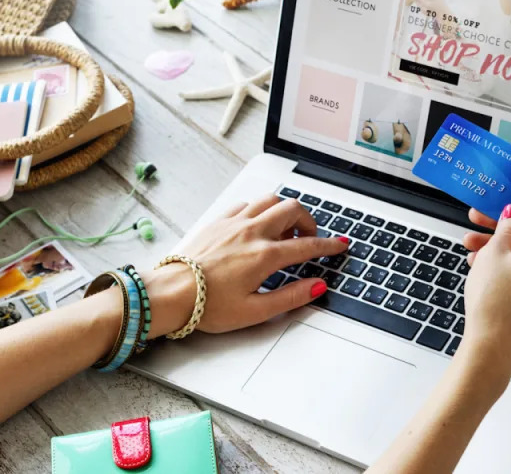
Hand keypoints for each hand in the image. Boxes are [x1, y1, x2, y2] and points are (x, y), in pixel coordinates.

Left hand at [142, 195, 348, 336]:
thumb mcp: (255, 311)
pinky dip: (260, 210)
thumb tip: (317, 286)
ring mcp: (233, 223)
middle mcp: (251, 232)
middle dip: (309, 221)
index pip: (307, 245)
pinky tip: (257, 226)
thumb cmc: (207, 306)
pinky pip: (246, 204)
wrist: (170, 293)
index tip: (340, 245)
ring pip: (270, 200)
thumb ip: (291, 297)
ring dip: (284, 211)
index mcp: (264, 256)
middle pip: (292, 210)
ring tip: (284, 231)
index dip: (329, 245)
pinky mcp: (217, 221)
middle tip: (309, 238)